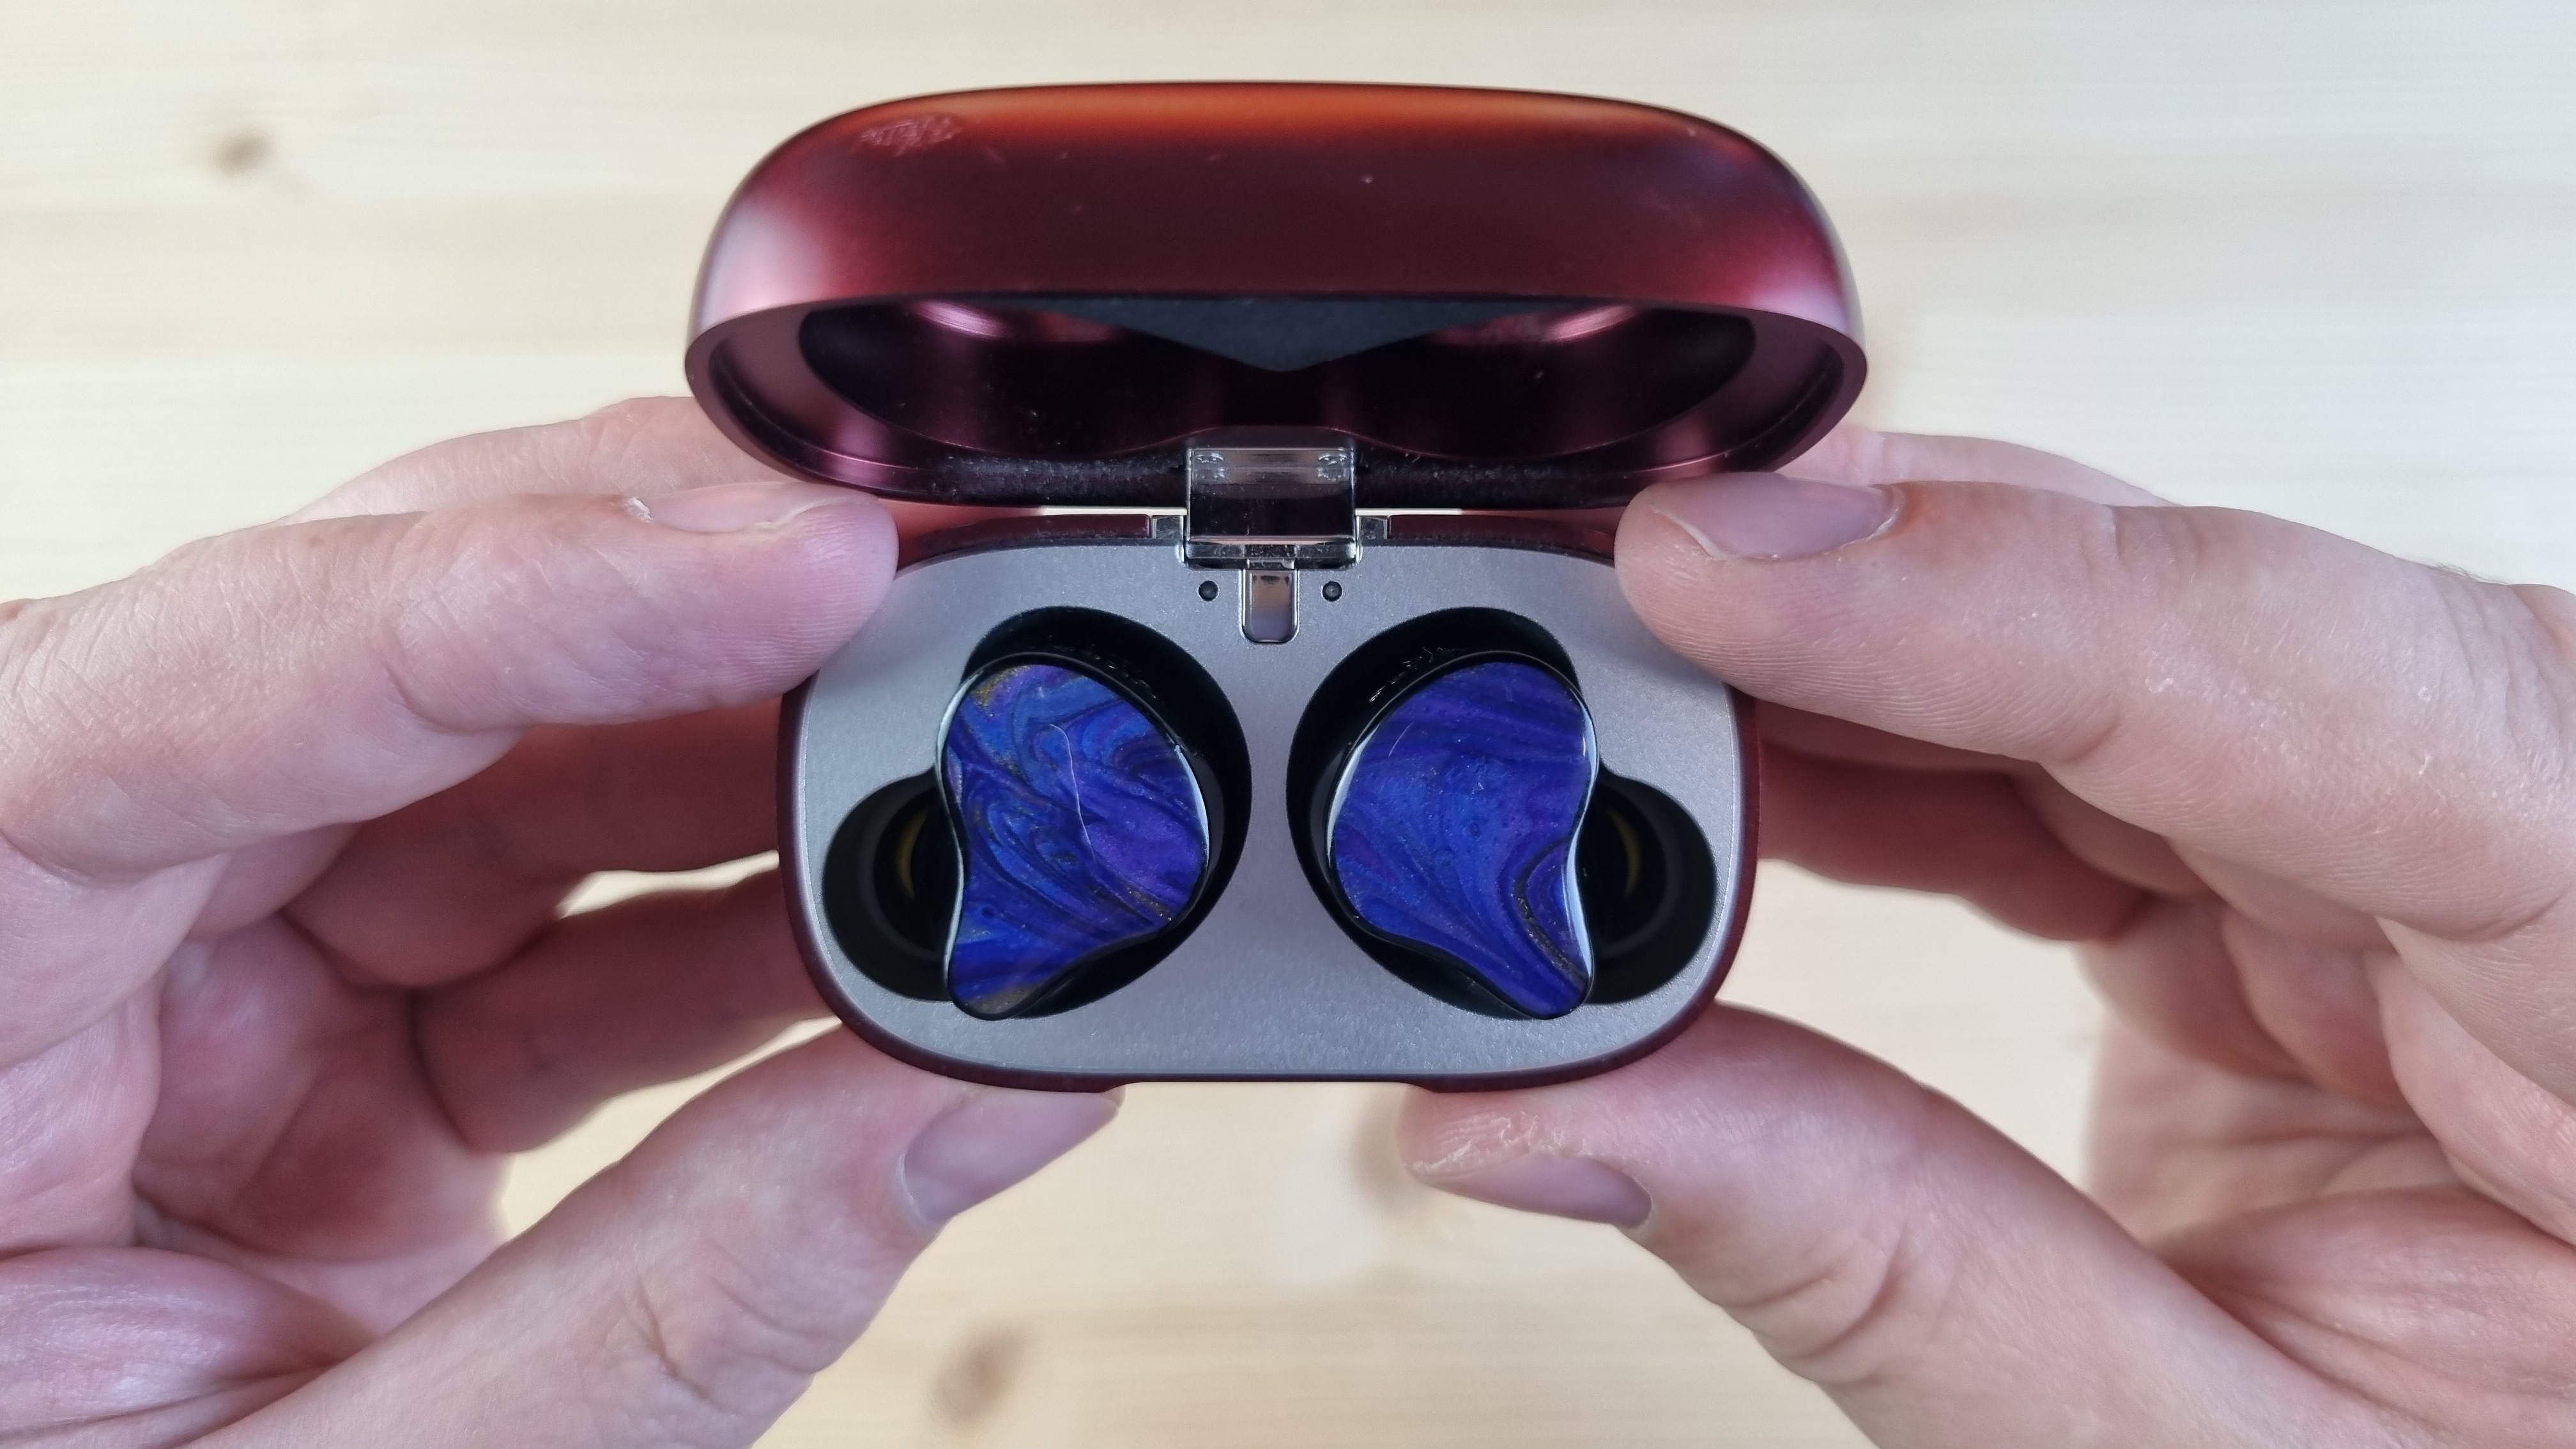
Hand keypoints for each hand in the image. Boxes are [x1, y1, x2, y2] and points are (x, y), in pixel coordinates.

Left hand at [0, 399, 1113, 1447]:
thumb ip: (657, 1317)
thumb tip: (960, 1108)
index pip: (228, 677)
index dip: (537, 590)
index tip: (815, 551)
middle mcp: (48, 912)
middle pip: (387, 645)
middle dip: (692, 603)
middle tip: (941, 585)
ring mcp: (191, 968)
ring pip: (509, 754)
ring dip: (758, 756)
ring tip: (968, 770)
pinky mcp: (322, 1034)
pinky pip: (559, 916)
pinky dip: (745, 923)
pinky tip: (891, 926)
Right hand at [1401, 429, 2575, 1446]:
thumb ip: (1895, 1274)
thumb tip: (1553, 1110)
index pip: (2323, 684)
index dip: (1983, 597)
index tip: (1700, 567)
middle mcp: (2558, 854)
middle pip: (2192, 615)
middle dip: (1857, 595)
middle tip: (1579, 616)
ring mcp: (2425, 861)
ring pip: (2097, 652)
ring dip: (1829, 661)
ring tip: (1598, 696)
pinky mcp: (2304, 893)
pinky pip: (2064, 757)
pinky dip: (1867, 757)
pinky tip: (1715, 769)